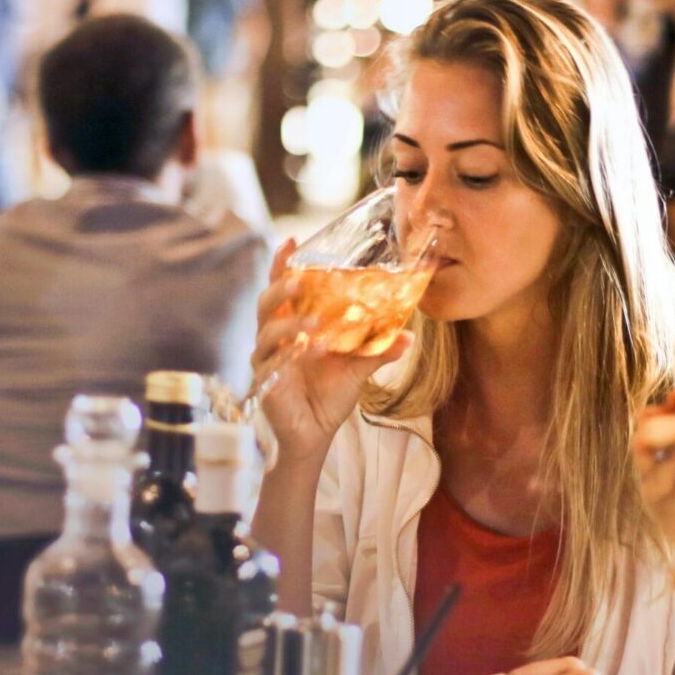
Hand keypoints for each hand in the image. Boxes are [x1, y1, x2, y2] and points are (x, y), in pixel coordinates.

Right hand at [252, 239, 412, 457]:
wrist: (315, 433)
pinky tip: (309, 352)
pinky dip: (289, 356)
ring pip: (267, 331)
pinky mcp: (266, 381)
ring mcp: (266, 358)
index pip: (284, 288)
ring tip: (314, 326)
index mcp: (294, 324)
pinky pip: (272, 363)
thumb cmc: (330, 394)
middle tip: (299, 279)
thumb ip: (379, 350)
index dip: (283, 264)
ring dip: (289, 324)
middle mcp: (275, 337)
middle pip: (266, 302)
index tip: (292, 241)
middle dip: (280, 287)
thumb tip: (408, 336)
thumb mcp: (359, 368)